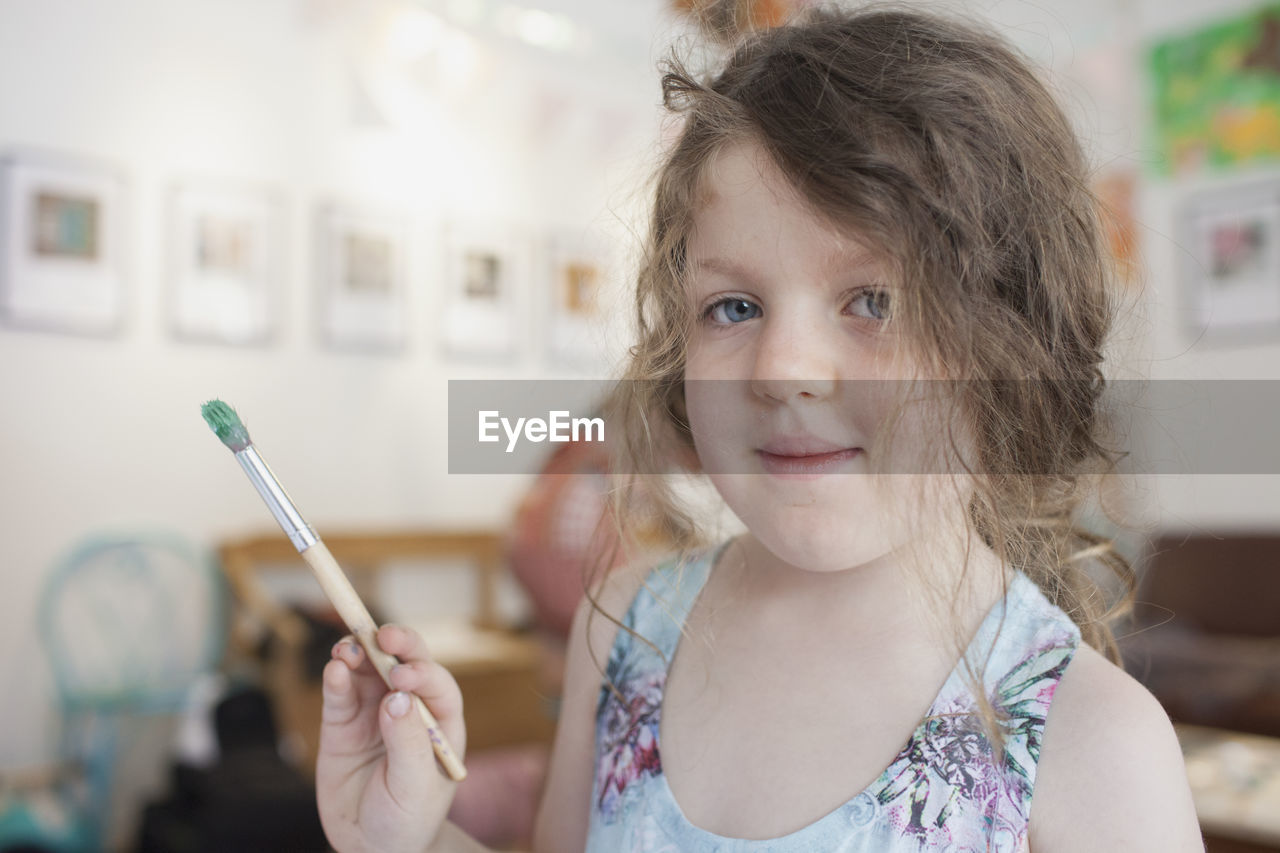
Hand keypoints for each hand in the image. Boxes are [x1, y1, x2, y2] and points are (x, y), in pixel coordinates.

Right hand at [316, 624, 466, 852]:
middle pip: (404, 663)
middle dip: (394, 643)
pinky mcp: (342, 725)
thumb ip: (407, 743)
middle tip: (380, 635)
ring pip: (368, 671)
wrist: (371, 847)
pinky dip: (336, 678)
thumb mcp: (414, 788)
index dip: (421, 671)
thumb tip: (396, 697)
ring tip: (346, 649)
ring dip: (359, 652)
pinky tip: (334, 669)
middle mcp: (409, 709)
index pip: (436, 684)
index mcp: (440, 722)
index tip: (401, 675)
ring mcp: (373, 713)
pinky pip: (340, 695)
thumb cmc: (408, 819)